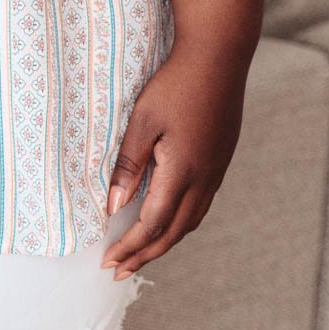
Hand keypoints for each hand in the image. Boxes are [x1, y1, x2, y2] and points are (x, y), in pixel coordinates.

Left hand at [100, 38, 250, 279]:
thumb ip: (128, 165)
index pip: (152, 224)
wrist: (219, 58)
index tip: (108, 262)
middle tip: (119, 270)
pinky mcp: (220, 160)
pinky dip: (180, 223)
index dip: (129, 247)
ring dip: (164, 242)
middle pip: (173, 233)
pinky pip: (200, 205)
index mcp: (183, 173)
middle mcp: (204, 180)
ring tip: (141, 253)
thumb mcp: (142, 120)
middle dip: (145, 255)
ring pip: (190, 222)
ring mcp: (216, 172)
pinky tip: (168, 219)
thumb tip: (113, 206)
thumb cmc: (175, 84)